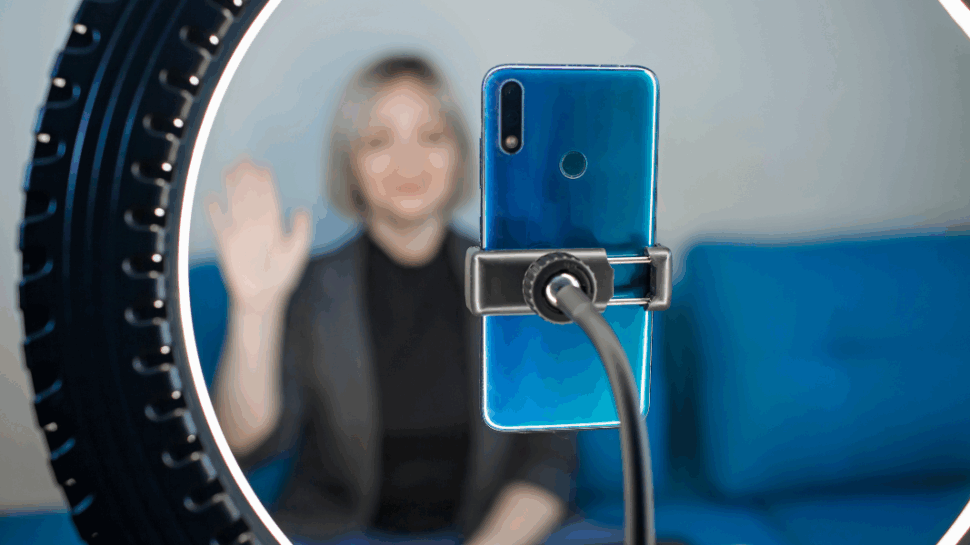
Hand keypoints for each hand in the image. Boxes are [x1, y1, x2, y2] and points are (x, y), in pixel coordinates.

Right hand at [206, 156, 311, 313]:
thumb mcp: (297, 251)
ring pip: (236, 205)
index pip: (268, 199)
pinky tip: (211, 199)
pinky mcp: (227, 244)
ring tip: (230, 171)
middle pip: (250, 197)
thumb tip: (302, 210)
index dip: (265, 183)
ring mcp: (240, 233)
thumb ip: (301, 231)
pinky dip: (214, 214)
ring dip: (233, 188)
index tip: (262, 167)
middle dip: (248, 179)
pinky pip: (219, 226)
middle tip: (244, 161)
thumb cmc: (282, 275)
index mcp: (273, 225)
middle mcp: (256, 225)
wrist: (263, 295)